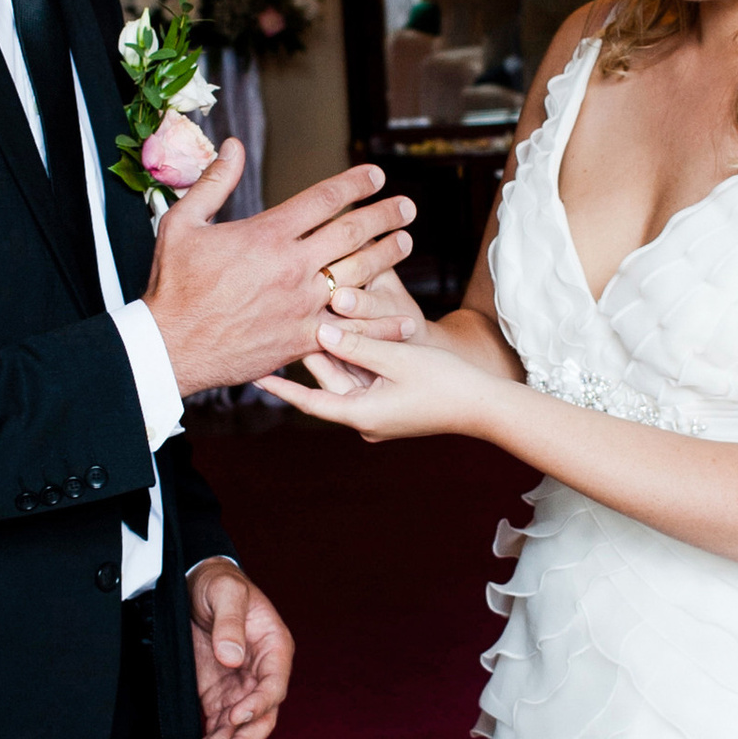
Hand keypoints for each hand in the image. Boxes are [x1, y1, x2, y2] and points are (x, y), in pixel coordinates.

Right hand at [143, 148, 414, 398]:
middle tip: (407, 206)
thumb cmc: (173, 285)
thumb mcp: (182, 223)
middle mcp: (291, 267)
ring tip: (406, 242)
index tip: (376, 175)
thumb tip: (232, 145)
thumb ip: (213, 182)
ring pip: (357, 276)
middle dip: (383, 216)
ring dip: (386, 257)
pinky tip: (404, 317)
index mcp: (267, 235)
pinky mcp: (301, 340)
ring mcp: (300, 305)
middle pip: (351, 233)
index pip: (324, 200)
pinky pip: (349, 330)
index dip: (354, 184)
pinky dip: (379, 324)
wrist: (171, 348)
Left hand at [182, 560, 293, 738]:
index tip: (237, 717)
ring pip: (235, 730)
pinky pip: (214, 727)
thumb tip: (232, 657)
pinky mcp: (217, 697)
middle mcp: (261, 675)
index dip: (259, 704)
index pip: (274, 685)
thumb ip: (230, 622)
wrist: (197, 586)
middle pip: (260, 719)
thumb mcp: (225, 591)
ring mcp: (239, 690)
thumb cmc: (220, 584)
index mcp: (274, 649)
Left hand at [260, 318, 498, 444]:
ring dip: (336, 350)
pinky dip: (357, 357)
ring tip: (313, 320)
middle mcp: (364, 419)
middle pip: (328, 381)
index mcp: (360, 415)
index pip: (308, 401)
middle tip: (286, 322)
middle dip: (313, 352)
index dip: (279, 387)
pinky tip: (345, 331)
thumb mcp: (397, 356)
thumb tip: (319, 330)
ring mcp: (378, 414)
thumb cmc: (445, 382)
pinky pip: (364, 379)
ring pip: (346, 376)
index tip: (253, 374)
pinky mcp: (390, 406)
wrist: (484, 405)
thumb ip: (356, 343)